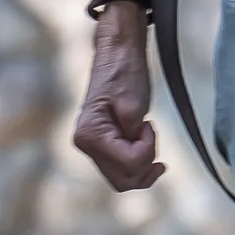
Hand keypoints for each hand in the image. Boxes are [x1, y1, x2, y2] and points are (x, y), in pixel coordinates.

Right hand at [70, 14, 162, 193]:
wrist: (117, 54)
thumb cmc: (125, 73)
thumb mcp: (134, 105)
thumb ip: (134, 137)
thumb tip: (135, 162)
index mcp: (89, 134)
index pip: (129, 163)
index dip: (147, 148)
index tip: (148, 124)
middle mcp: (85, 144)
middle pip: (124, 180)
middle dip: (145, 162)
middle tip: (149, 132)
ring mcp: (91, 147)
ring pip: (123, 179)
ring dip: (143, 165)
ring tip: (147, 137)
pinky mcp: (100, 146)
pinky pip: (121, 169)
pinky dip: (138, 163)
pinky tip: (145, 146)